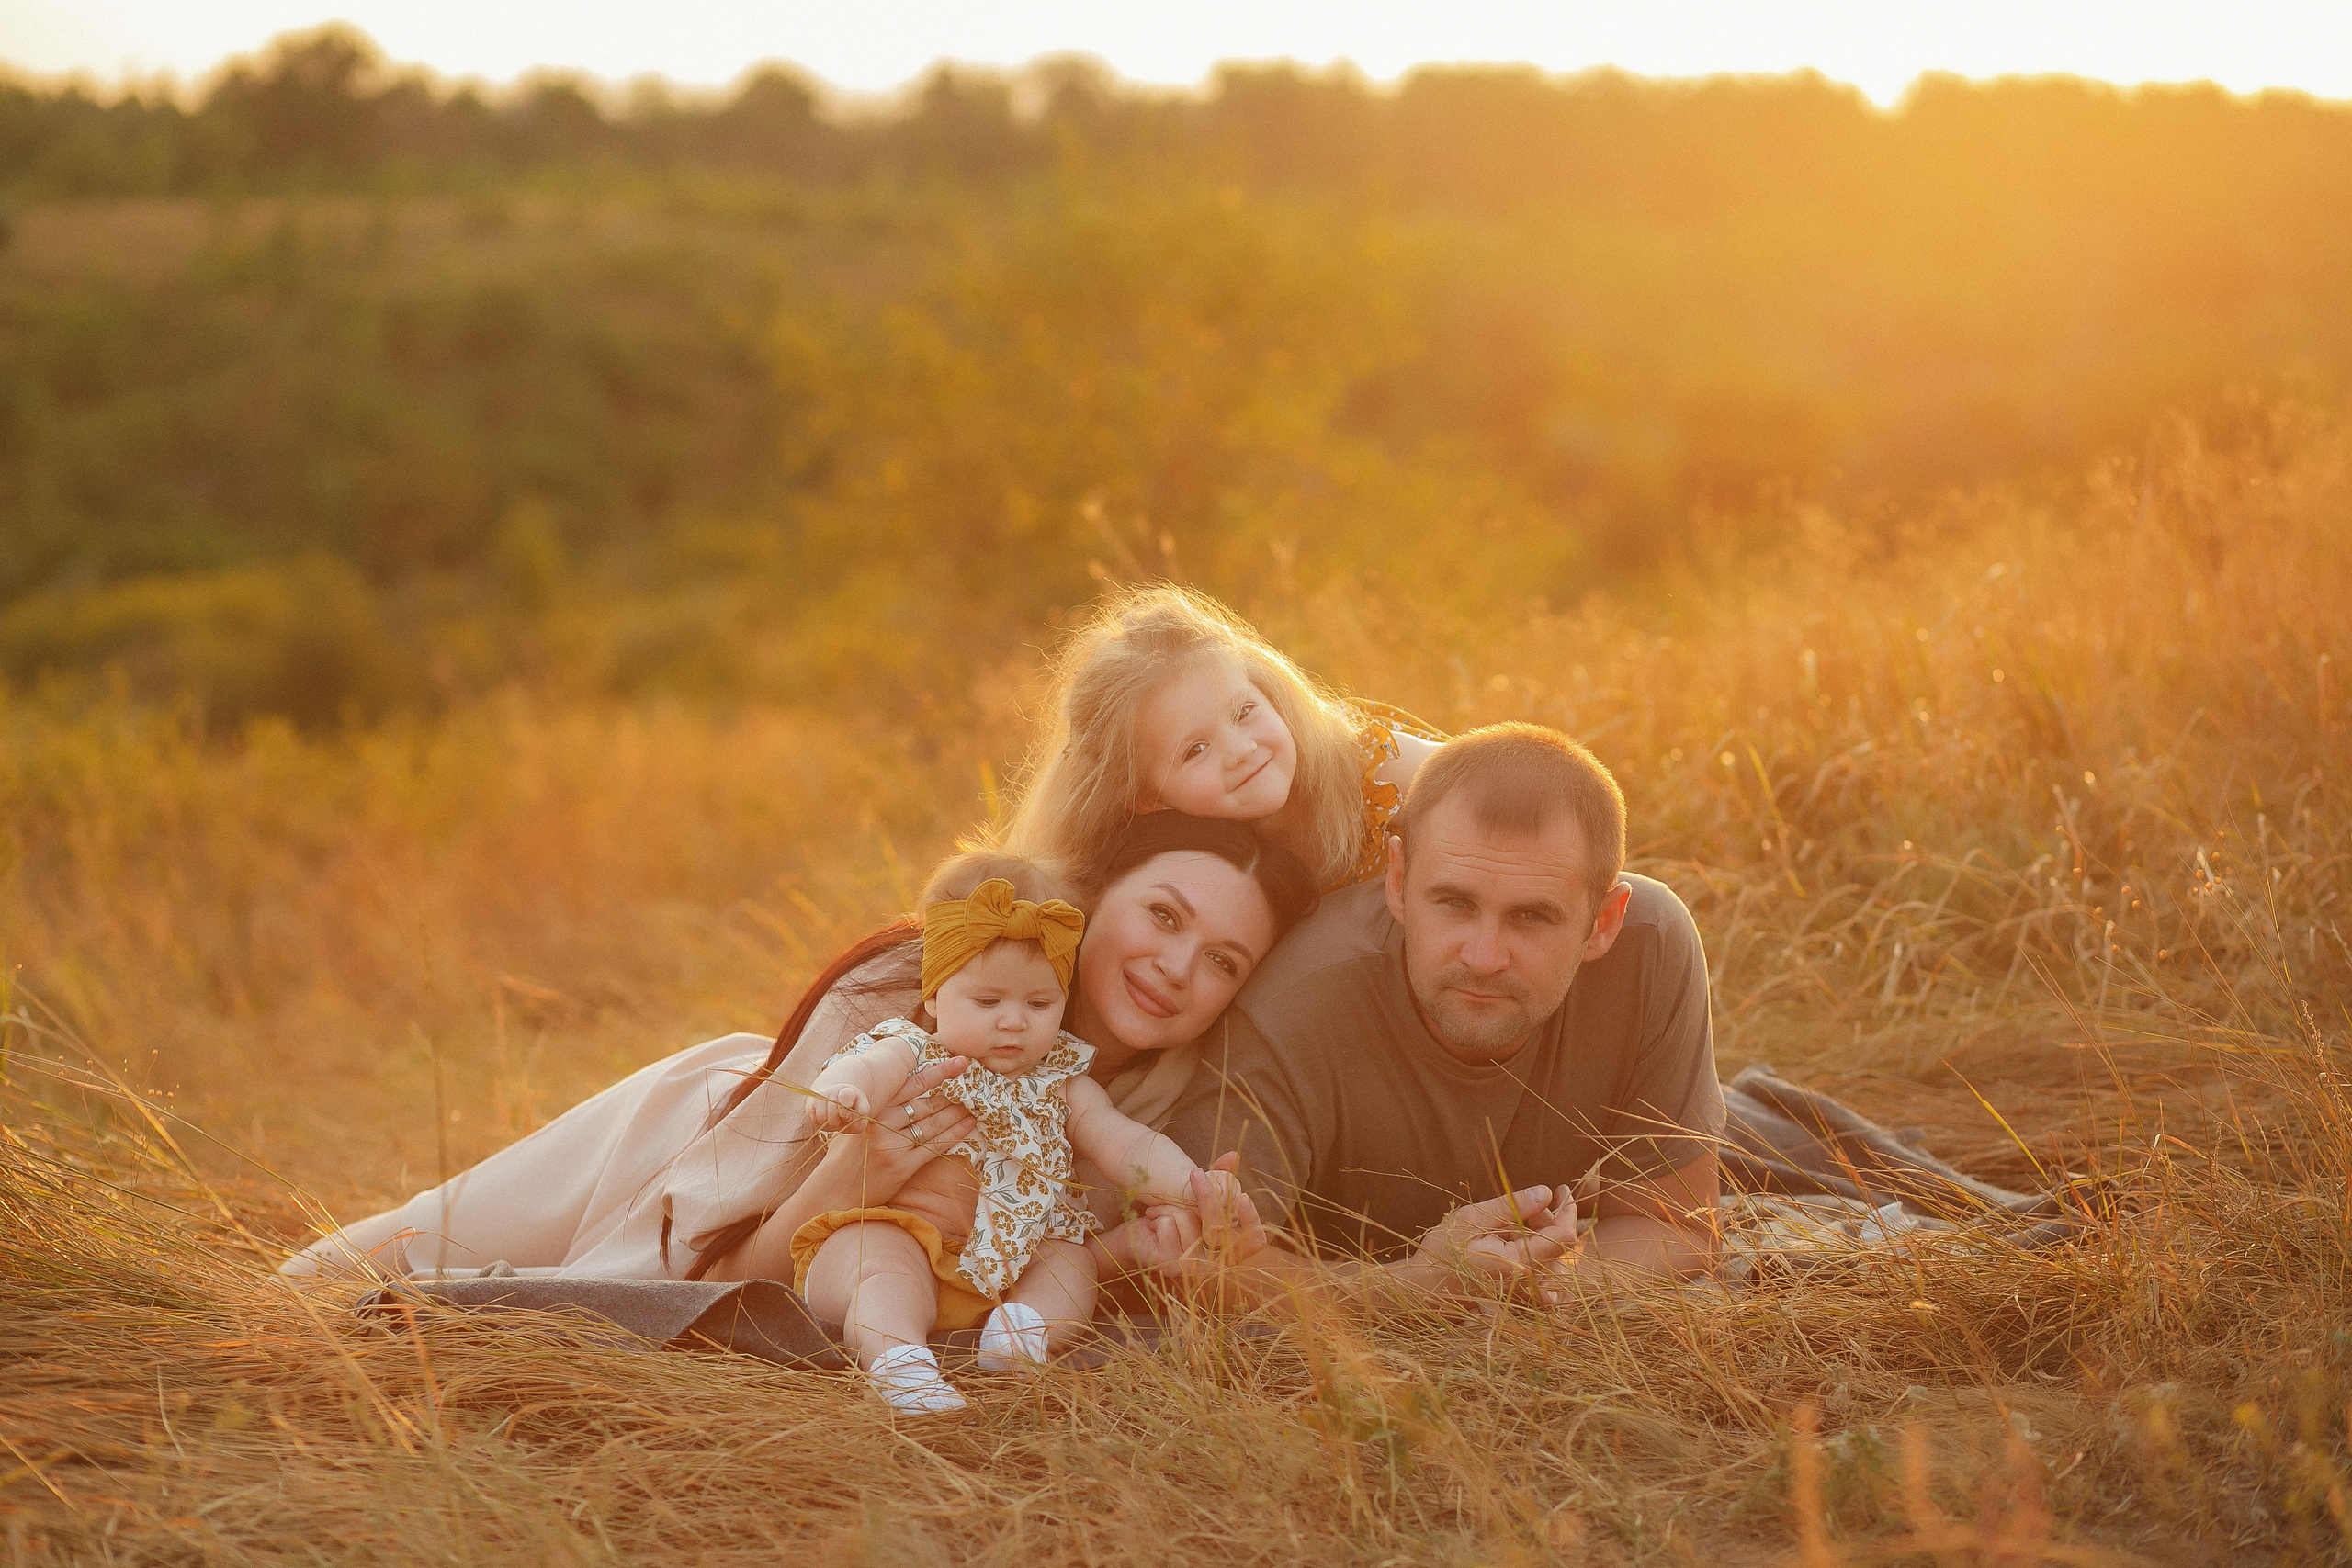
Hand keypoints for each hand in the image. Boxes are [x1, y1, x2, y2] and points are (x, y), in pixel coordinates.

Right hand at [815, 1062, 976, 1197]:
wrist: (835, 1188)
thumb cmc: (846, 1153)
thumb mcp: (856, 1121)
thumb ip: (877, 1104)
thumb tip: (905, 1084)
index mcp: (874, 1108)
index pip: (913, 1085)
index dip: (939, 1072)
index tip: (959, 1062)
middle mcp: (883, 1124)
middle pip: (927, 1105)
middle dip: (953, 1096)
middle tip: (973, 1088)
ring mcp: (893, 1145)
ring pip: (933, 1124)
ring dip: (957, 1114)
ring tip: (973, 1107)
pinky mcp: (901, 1166)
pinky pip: (933, 1147)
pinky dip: (953, 1135)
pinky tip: (968, 1126)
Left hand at [1095, 1153, 1266, 1283]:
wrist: (1137, 1236)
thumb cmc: (1172, 1216)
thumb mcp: (1197, 1196)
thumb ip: (1219, 1178)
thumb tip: (1233, 1155)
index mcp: (1229, 1249)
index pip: (1255, 1241)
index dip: (1251, 1221)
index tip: (1242, 1196)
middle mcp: (1216, 1263)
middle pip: (1221, 1230)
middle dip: (1208, 1198)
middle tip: (1196, 1173)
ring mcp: (1194, 1268)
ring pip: (1191, 1223)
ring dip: (1172, 1206)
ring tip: (1160, 1207)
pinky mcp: (1170, 1266)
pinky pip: (1169, 1229)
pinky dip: (1159, 1216)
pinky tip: (1152, 1222)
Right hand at [1405, 1184, 1579, 1293]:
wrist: (1424, 1290)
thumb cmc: (1443, 1252)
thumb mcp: (1473, 1219)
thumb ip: (1512, 1206)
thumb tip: (1546, 1191)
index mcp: (1520, 1264)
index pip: (1563, 1237)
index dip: (1567, 1209)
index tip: (1560, 1189)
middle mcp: (1529, 1284)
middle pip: (1557, 1245)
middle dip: (1545, 1219)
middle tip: (1518, 1204)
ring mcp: (1525, 1294)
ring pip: (1549, 1257)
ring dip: (1535, 1235)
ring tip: (1504, 1225)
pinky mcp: (1520, 1298)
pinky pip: (1540, 1271)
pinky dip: (1530, 1251)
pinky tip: (1508, 1241)